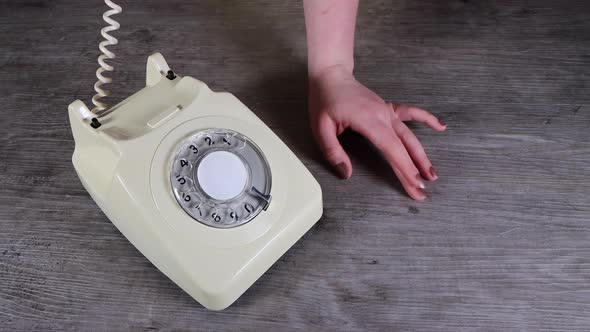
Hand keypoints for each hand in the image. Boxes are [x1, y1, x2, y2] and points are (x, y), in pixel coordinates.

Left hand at [308, 65, 446, 199]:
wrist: (331, 75)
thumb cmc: (325, 100)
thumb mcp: (320, 127)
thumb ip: (333, 151)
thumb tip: (346, 173)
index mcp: (368, 121)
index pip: (391, 148)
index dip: (404, 167)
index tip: (414, 183)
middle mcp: (382, 116)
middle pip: (403, 146)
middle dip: (414, 169)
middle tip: (423, 190)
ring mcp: (387, 111)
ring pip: (409, 135)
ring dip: (422, 155)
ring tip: (432, 173)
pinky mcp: (387, 108)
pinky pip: (411, 113)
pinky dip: (427, 119)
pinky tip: (441, 127)